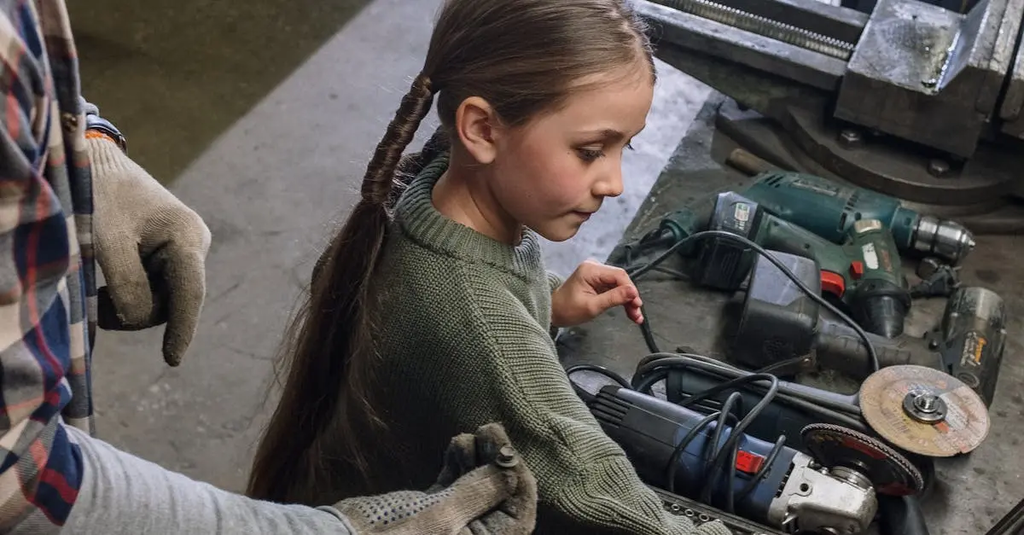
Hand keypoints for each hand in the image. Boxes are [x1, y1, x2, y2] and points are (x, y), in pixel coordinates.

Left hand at [88, 136, 210, 365]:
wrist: (93, 162)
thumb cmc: (99, 195)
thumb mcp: (106, 241)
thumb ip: (127, 285)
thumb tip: (139, 321)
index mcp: (187, 236)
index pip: (189, 293)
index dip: (182, 329)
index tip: (171, 360)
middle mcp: (193, 245)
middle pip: (173, 301)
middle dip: (138, 311)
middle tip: (100, 308)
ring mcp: (181, 251)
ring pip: (162, 299)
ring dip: (130, 305)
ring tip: (99, 293)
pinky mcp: (166, 256)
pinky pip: (154, 289)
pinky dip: (129, 296)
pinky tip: (108, 286)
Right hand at [333, 423, 537, 533]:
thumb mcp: (440, 516)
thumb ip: (477, 493)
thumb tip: (510, 470)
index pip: (517, 517)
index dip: (518, 481)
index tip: (508, 449)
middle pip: (498, 499)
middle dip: (496, 463)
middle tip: (489, 428)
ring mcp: (449, 526)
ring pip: (477, 488)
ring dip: (477, 459)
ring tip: (468, 435)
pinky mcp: (430, 512)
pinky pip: (455, 486)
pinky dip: (458, 464)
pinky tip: (456, 444)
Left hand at [551, 260, 642, 327]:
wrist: (554, 312)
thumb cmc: (567, 309)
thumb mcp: (592, 306)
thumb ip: (613, 298)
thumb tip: (633, 292)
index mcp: (590, 270)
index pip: (618, 275)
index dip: (630, 289)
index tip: (637, 304)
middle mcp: (595, 267)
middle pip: (621, 280)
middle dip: (630, 297)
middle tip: (637, 313)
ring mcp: (597, 274)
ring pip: (620, 285)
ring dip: (628, 300)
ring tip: (635, 316)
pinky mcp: (598, 281)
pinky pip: (615, 289)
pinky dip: (622, 300)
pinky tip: (629, 311)